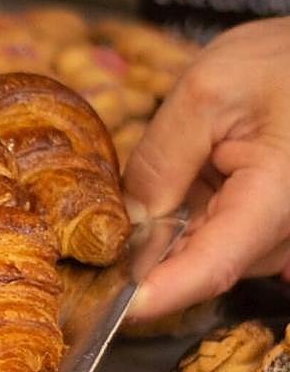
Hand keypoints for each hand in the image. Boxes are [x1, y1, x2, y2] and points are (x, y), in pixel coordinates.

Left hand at [125, 17, 289, 320]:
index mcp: (276, 196)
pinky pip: (218, 238)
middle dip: (149, 256)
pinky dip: (189, 221)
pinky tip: (185, 183)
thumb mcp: (207, 92)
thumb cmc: (284, 62)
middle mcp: (287, 229)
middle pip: (201, 266)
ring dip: (170, 232)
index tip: (114, 309)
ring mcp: (282, 233)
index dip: (158, 294)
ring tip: (171, 172)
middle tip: (100, 226)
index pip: (211, 267)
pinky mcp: (270, 226)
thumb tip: (129, 219)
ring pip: (206, 254)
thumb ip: (162, 160)